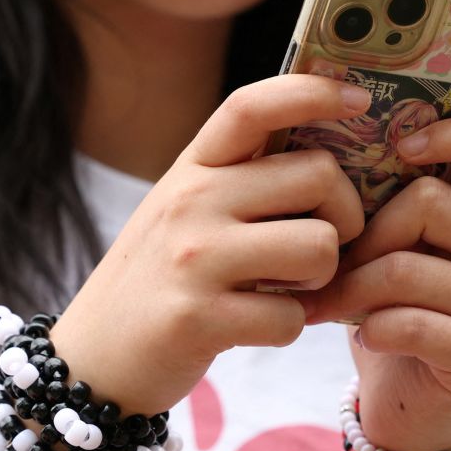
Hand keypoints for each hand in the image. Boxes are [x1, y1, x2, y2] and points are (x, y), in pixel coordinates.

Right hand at [48, 74, 368, 414]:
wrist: (92, 358)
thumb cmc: (160, 280)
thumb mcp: (187, 211)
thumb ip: (244, 182)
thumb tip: (332, 161)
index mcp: (193, 168)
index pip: (252, 106)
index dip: (312, 92)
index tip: (358, 100)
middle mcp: (192, 201)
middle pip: (318, 175)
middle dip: (344, 216)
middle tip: (323, 243)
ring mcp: (195, 258)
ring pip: (318, 246)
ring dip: (321, 277)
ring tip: (289, 288)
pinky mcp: (199, 318)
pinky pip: (292, 317)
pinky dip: (290, 327)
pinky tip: (259, 325)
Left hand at [298, 118, 450, 450]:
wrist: (412, 410)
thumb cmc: (392, 314)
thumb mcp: (391, 252)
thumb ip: (384, 207)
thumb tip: (324, 156)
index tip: (403, 148)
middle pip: (430, 201)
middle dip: (365, 232)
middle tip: (330, 262)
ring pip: (408, 268)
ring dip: (351, 287)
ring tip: (324, 304)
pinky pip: (414, 324)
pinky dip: (373, 329)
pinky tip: (363, 337)